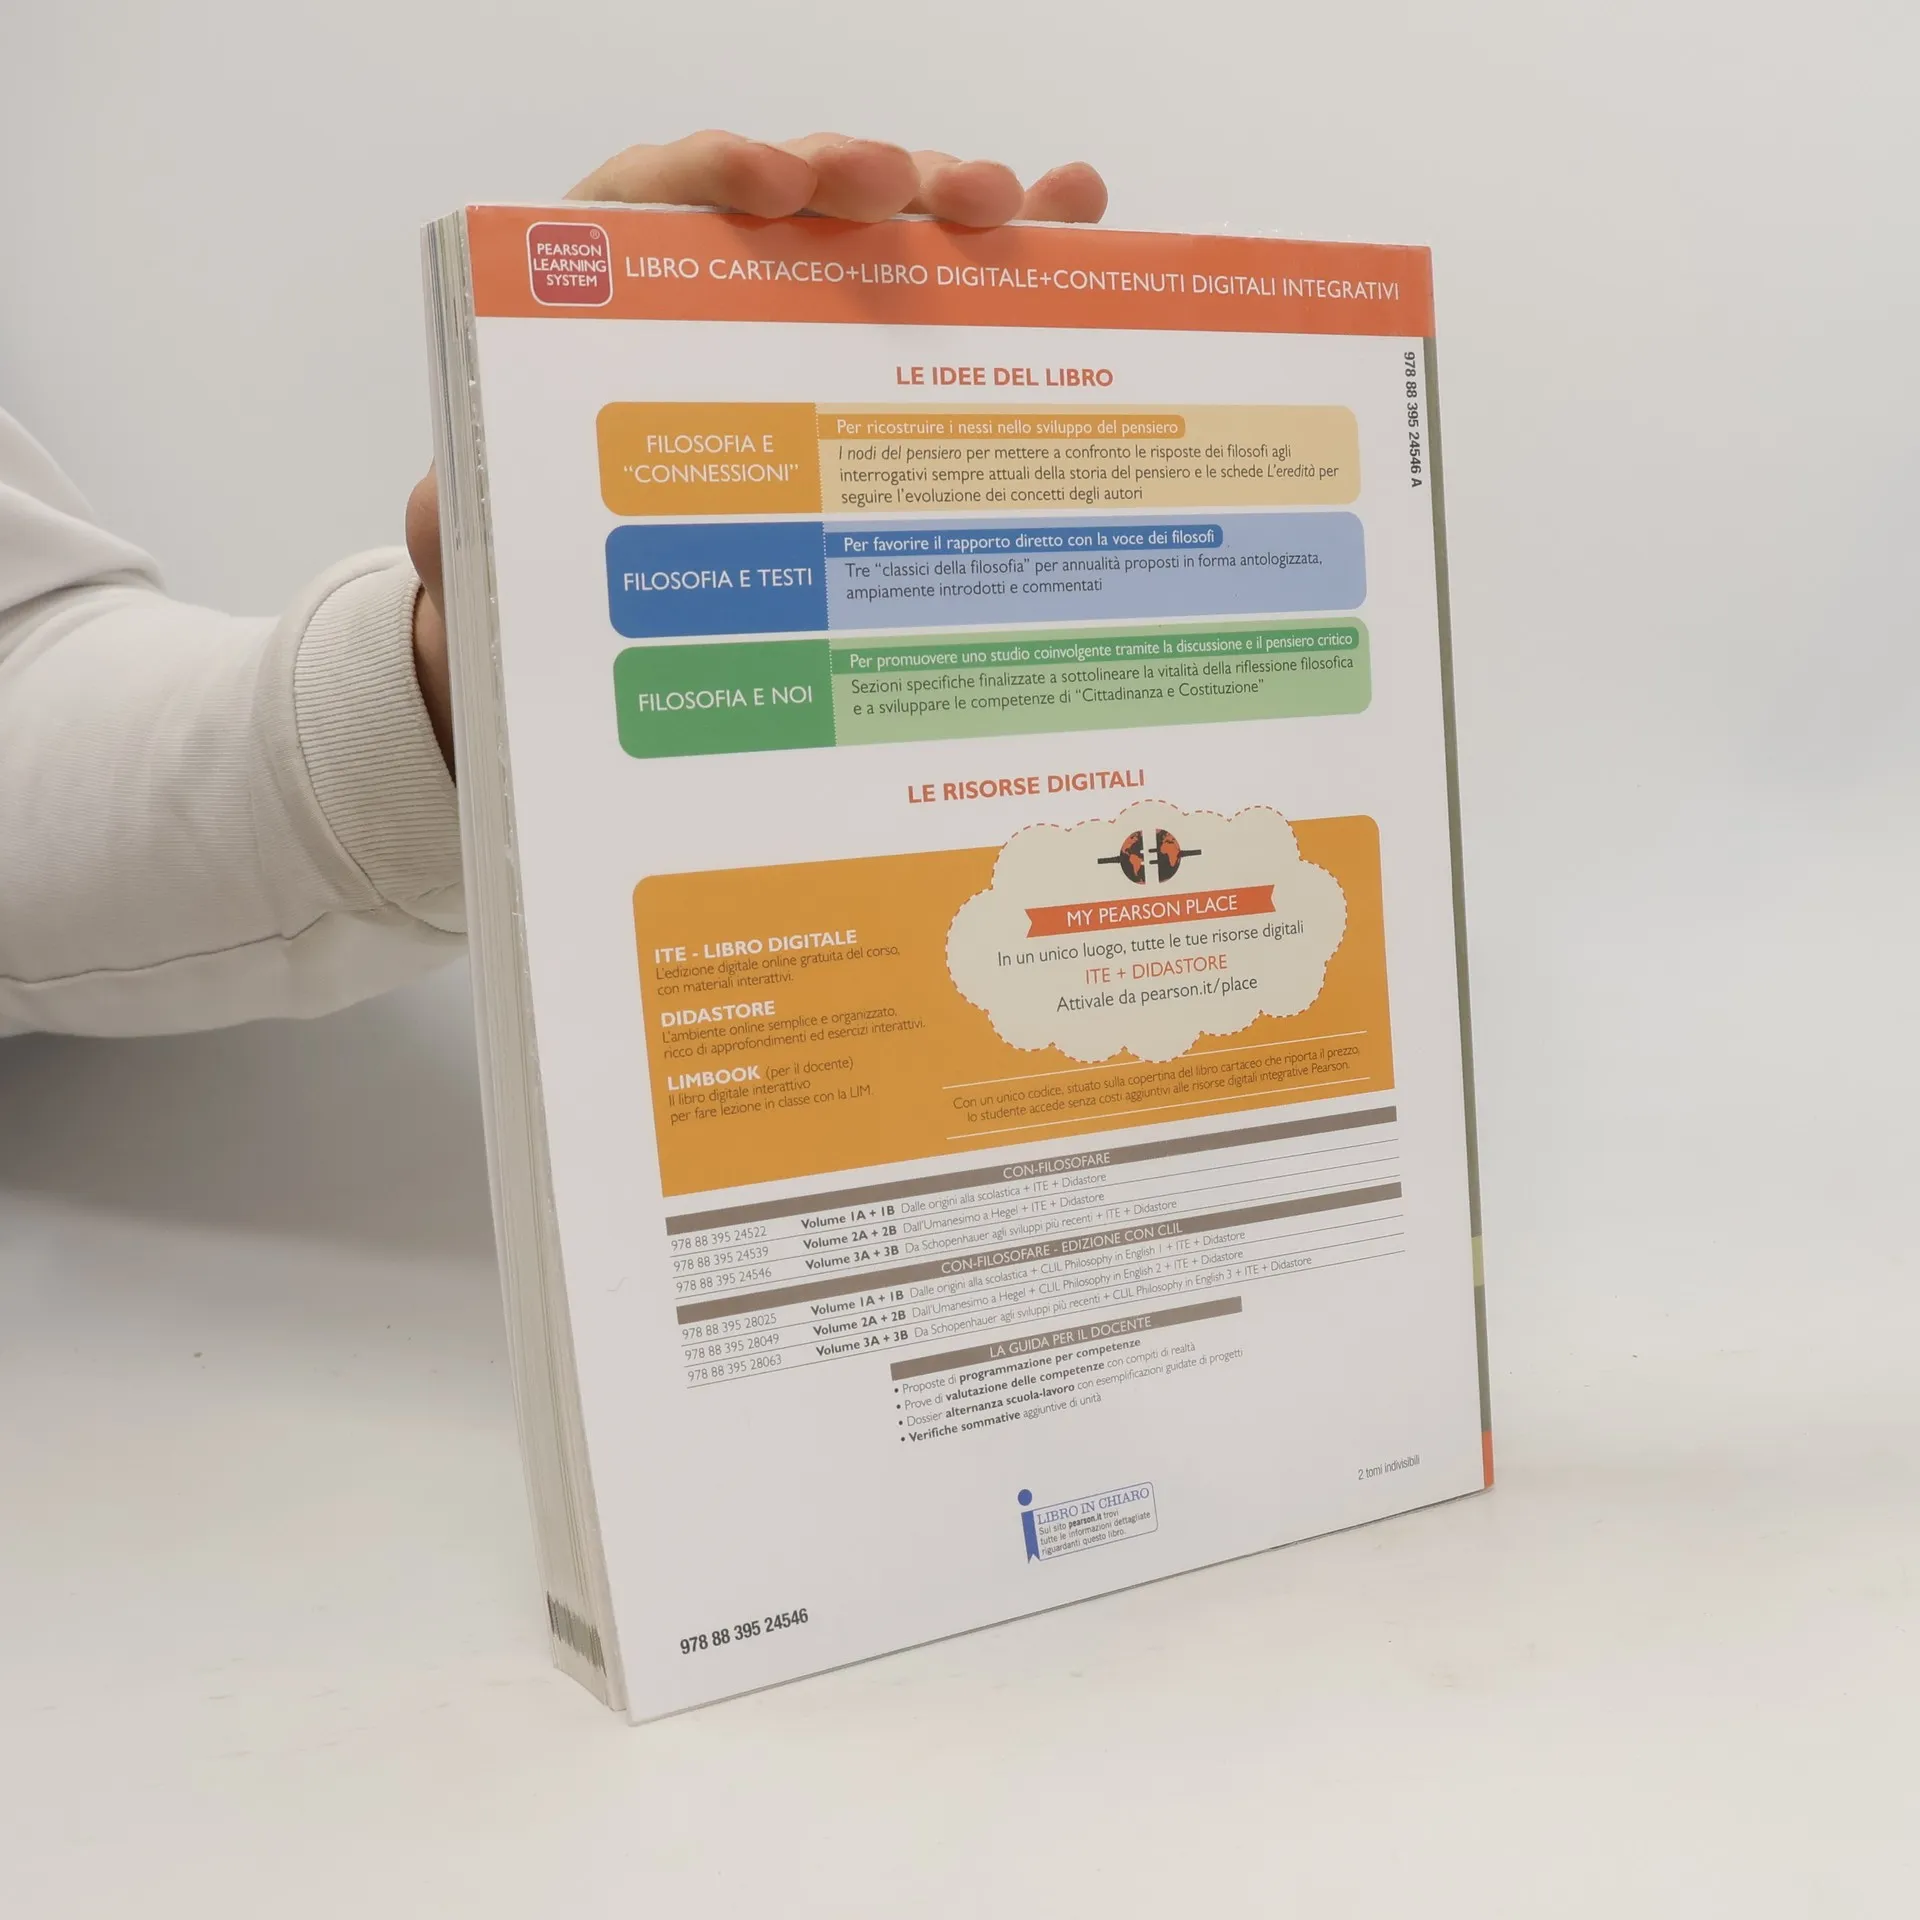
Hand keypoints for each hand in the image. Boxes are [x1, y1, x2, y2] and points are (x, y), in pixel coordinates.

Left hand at [406, 133, 1108, 767]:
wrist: (580, 595)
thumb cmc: (536, 542)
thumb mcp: (485, 531)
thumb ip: (466, 516)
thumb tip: (446, 522)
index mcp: (604, 297)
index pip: (649, 198)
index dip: (711, 178)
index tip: (772, 188)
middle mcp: (709, 288)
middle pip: (790, 200)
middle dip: (866, 180)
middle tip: (934, 193)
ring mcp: (796, 317)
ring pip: (878, 238)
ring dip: (957, 210)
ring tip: (1034, 207)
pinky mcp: (861, 363)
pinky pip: (939, 300)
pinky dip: (1008, 266)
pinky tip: (1078, 227)